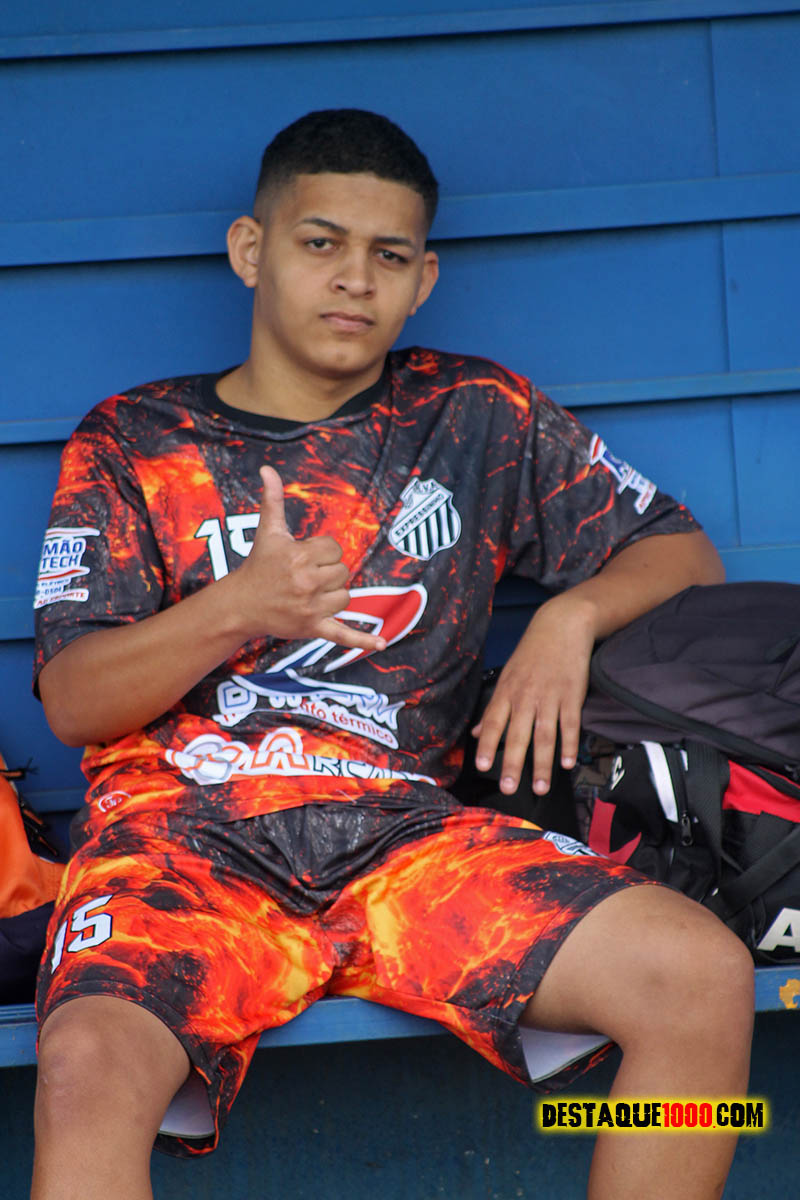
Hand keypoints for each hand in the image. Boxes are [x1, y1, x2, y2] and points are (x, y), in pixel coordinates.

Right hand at [233, 465, 385, 652]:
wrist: (242, 604)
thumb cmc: (259, 565)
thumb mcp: (268, 531)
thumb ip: (272, 499)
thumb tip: (267, 468)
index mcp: (299, 556)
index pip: (335, 549)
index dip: (322, 552)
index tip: (304, 557)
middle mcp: (306, 582)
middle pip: (343, 572)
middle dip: (327, 573)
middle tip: (304, 577)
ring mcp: (310, 608)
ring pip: (346, 597)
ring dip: (333, 594)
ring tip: (310, 594)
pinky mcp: (313, 628)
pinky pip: (342, 634)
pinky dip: (362, 641)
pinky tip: (381, 645)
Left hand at [472, 593, 596, 796]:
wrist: (561, 625)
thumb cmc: (531, 653)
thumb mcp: (507, 676)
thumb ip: (493, 708)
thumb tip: (475, 734)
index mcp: (507, 692)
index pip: (493, 722)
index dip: (487, 745)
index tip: (481, 766)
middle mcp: (526, 697)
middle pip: (517, 734)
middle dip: (513, 763)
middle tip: (509, 788)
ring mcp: (550, 697)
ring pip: (545, 735)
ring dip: (543, 764)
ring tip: (541, 787)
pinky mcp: (572, 695)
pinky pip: (570, 724)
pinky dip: (569, 744)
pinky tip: (567, 763)